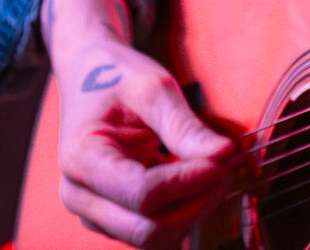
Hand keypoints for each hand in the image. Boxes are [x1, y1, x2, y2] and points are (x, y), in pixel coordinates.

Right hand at [41, 0, 240, 247]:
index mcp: (82, 158)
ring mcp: (95, 213)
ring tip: (216, 169)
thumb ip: (184, 125)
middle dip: (198, 201)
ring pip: (155, 239)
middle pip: (149, 229)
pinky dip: (184, 213)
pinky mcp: (114, 219)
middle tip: (228, 163)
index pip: (143, 193)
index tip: (224, 156)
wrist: (89, 75)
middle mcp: (81, 196)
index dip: (190, 181)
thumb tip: (223, 155)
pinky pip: (156, 233)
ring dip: (194, 210)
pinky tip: (199, 181)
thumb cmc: (115, 77)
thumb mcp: (151, 87)